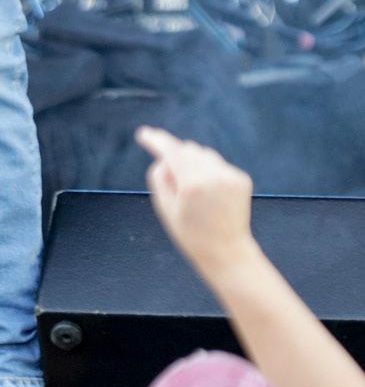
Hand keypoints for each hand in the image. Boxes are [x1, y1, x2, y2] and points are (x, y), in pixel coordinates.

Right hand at [136, 125, 255, 279]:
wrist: (228, 252)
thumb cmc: (191, 234)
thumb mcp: (165, 209)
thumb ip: (159, 177)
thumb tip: (165, 157)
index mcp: (192, 184)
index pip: (171, 151)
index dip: (156, 140)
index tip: (144, 134)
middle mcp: (214, 175)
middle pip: (187, 149)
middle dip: (177, 158)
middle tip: (176, 183)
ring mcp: (231, 176)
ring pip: (203, 154)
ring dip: (195, 163)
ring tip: (197, 192)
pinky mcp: (242, 178)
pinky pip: (218, 164)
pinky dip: (210, 171)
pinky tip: (213, 194)